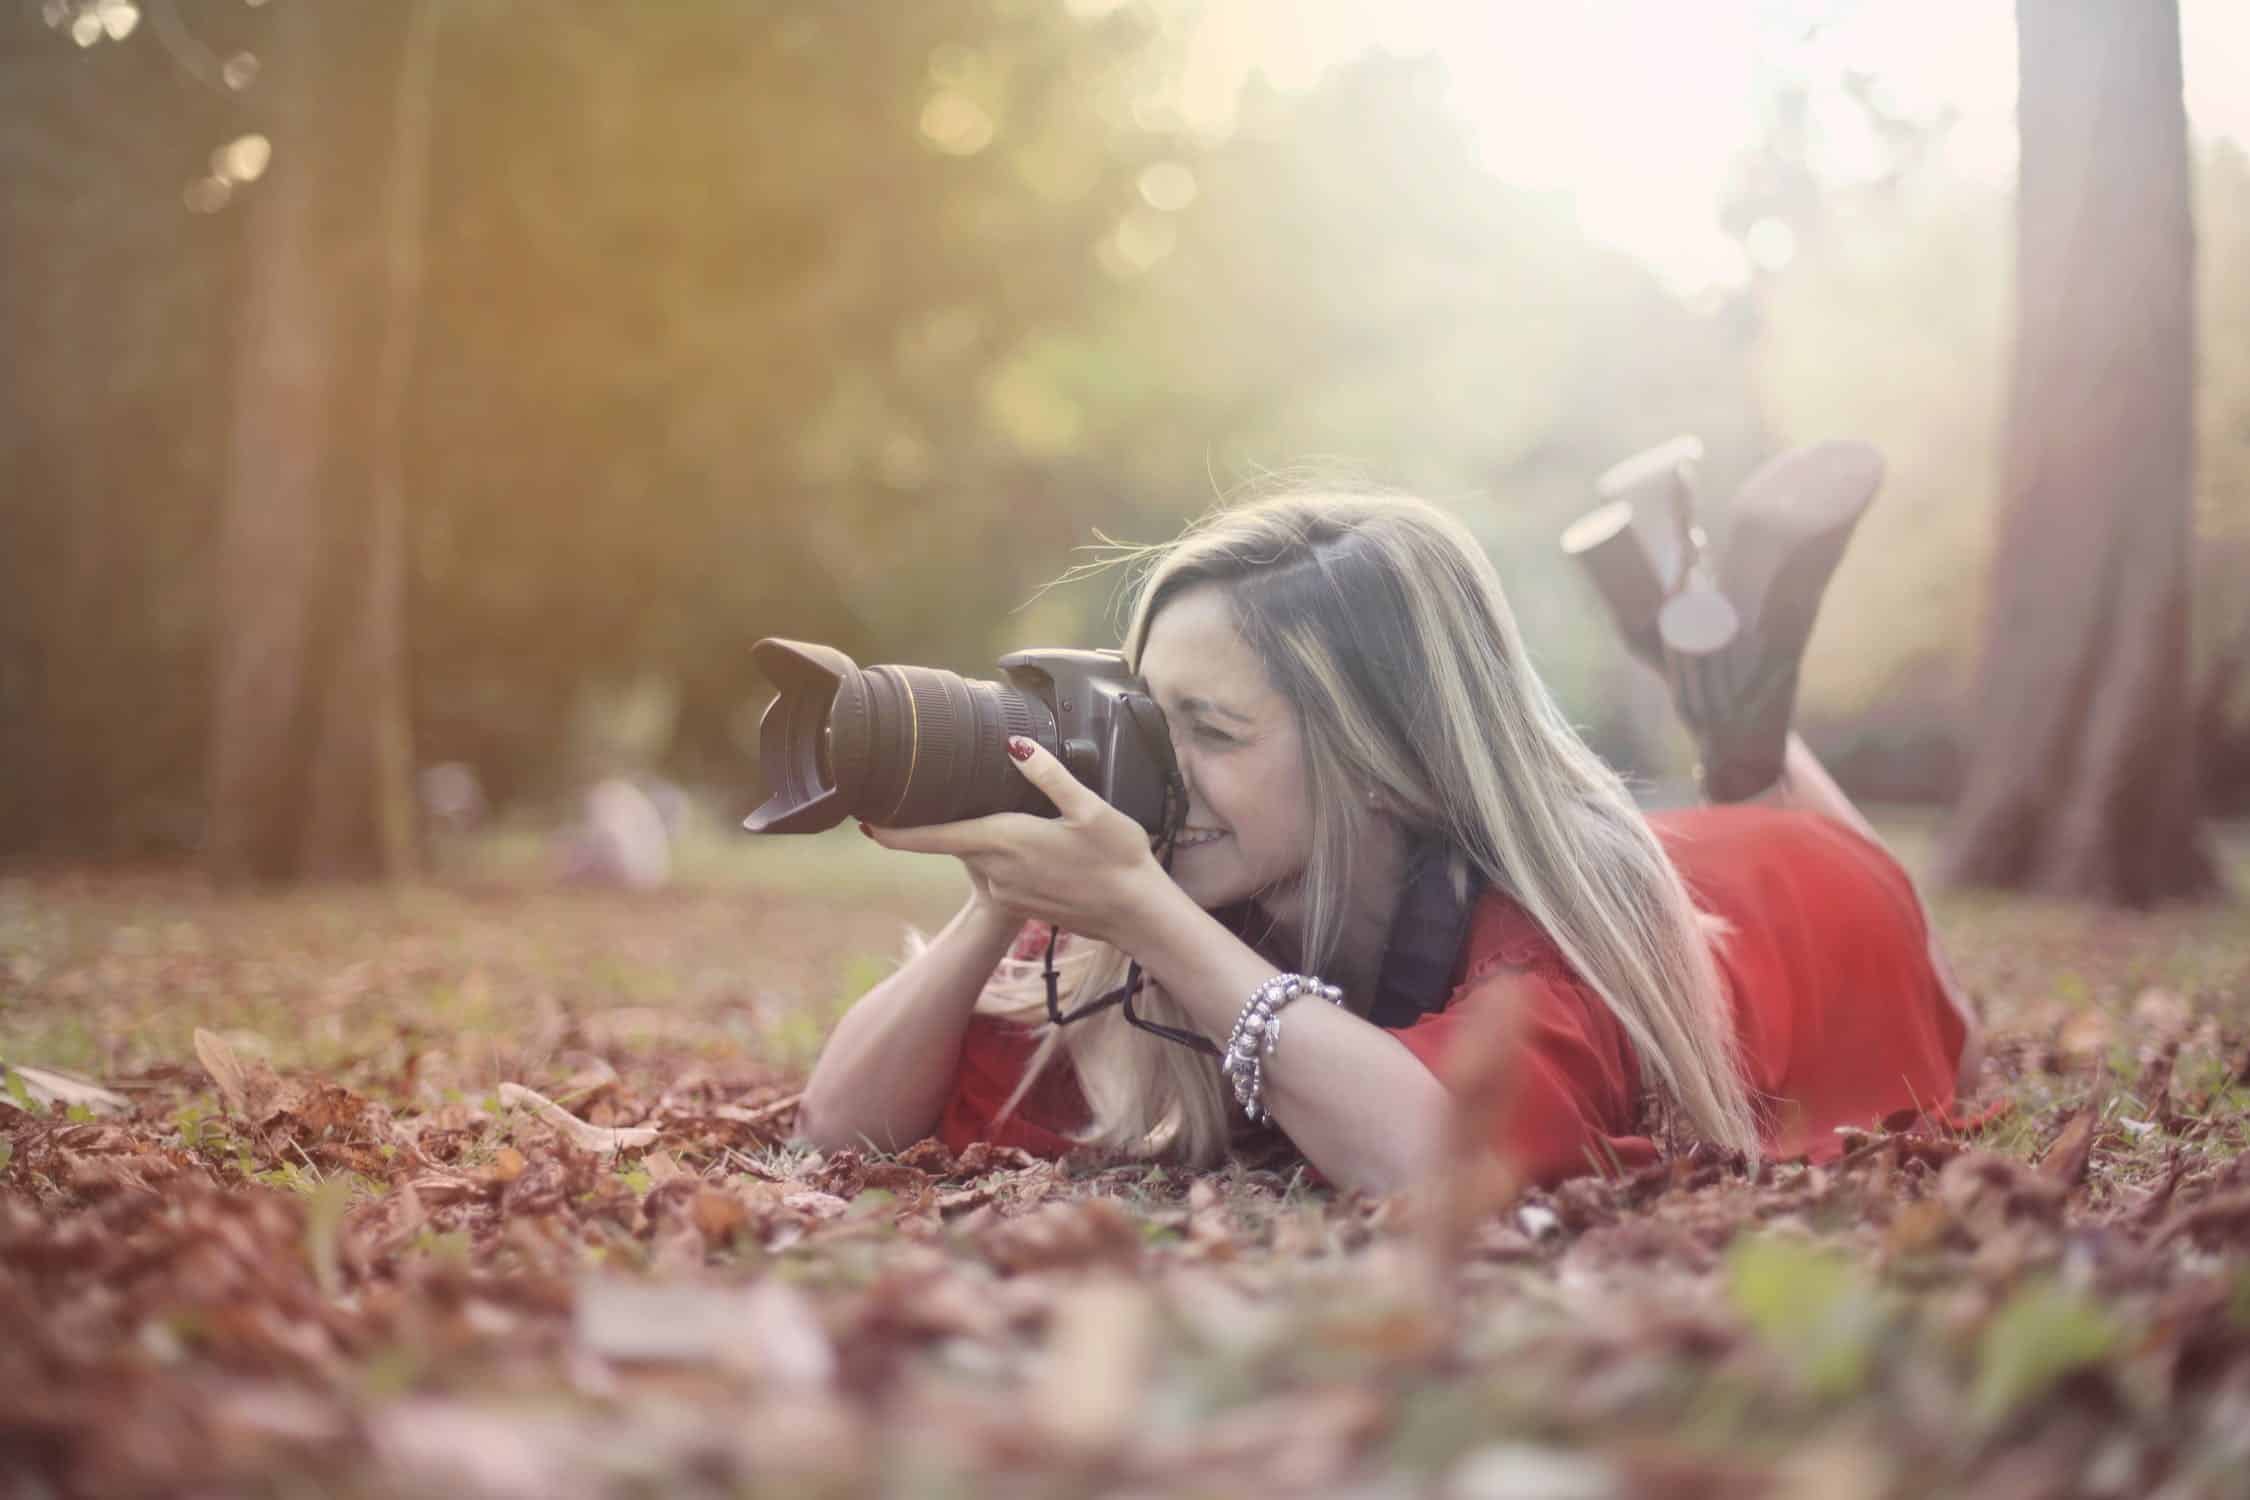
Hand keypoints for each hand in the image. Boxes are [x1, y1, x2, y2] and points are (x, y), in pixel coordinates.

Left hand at [861, 738, 1169, 947]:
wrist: (1136, 914)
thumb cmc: (1117, 859)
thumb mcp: (1089, 808)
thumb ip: (1048, 775)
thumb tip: (1014, 746)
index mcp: (1004, 842)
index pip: (933, 837)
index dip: (893, 833)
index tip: (864, 824)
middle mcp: (997, 872)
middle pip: (956, 842)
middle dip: (948, 823)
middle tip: (952, 794)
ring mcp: (1007, 893)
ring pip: (981, 858)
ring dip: (986, 840)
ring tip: (1018, 820)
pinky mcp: (1020, 905)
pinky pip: (999, 874)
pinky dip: (1004, 858)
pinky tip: (1035, 847)